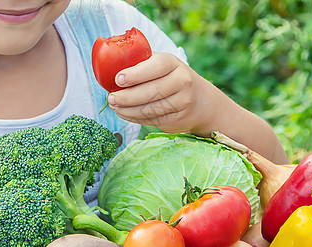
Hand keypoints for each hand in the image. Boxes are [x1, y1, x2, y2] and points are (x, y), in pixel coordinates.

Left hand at [106, 52, 220, 134]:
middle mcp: (182, 82)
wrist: (201, 101)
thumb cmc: (172, 78)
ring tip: (114, 106)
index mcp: (174, 63)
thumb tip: (110, 61)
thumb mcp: (163, 64)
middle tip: (111, 98)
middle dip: (127, 97)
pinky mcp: (179, 120)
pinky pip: (152, 120)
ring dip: (128, 110)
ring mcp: (183, 102)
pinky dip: (135, 118)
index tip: (118, 79)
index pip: (156, 66)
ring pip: (150, 109)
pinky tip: (125, 113)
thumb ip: (142, 61)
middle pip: (151, 91)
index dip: (136, 74)